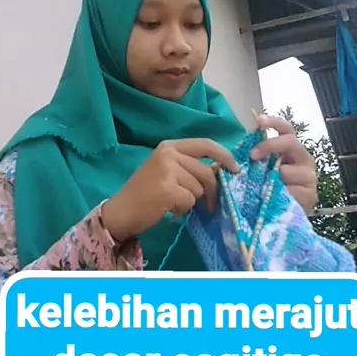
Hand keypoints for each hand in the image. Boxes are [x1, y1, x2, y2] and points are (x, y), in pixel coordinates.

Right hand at [102, 139, 239, 243]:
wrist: (121, 211)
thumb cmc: (146, 192)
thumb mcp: (168, 171)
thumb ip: (190, 166)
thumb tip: (222, 169)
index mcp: (170, 146)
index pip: (205, 144)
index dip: (224, 155)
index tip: (235, 168)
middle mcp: (168, 153)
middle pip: (207, 171)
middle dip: (212, 190)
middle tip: (210, 204)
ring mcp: (167, 170)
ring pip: (199, 188)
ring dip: (191, 201)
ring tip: (174, 203)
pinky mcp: (167, 188)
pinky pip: (190, 201)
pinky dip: (183, 210)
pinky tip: (169, 209)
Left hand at [250, 115, 317, 214]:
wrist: (284, 219)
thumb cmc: (270, 190)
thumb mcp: (261, 172)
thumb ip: (253, 161)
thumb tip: (232, 154)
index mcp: (291, 150)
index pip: (286, 129)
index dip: (274, 122)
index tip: (259, 121)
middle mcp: (304, 159)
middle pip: (290, 142)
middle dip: (270, 145)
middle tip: (252, 155)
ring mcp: (310, 176)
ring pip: (286, 170)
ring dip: (272, 179)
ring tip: (265, 190)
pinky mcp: (310, 195)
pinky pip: (290, 191)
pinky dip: (278, 195)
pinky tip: (275, 201)